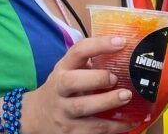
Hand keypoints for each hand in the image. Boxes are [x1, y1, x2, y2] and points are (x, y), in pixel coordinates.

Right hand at [22, 36, 137, 133]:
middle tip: (116, 78)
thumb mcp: (68, 71)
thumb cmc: (61, 89)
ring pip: (82, 107)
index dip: (99, 45)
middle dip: (97, 78)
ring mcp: (63, 112)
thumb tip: (126, 55)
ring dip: (107, 102)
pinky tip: (131, 122)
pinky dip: (114, 127)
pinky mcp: (69, 132)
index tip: (121, 42)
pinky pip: (93, 130)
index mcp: (63, 69)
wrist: (36, 116)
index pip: (78, 52)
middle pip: (72, 81)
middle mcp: (59, 89)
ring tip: (127, 97)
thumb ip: (89, 63)